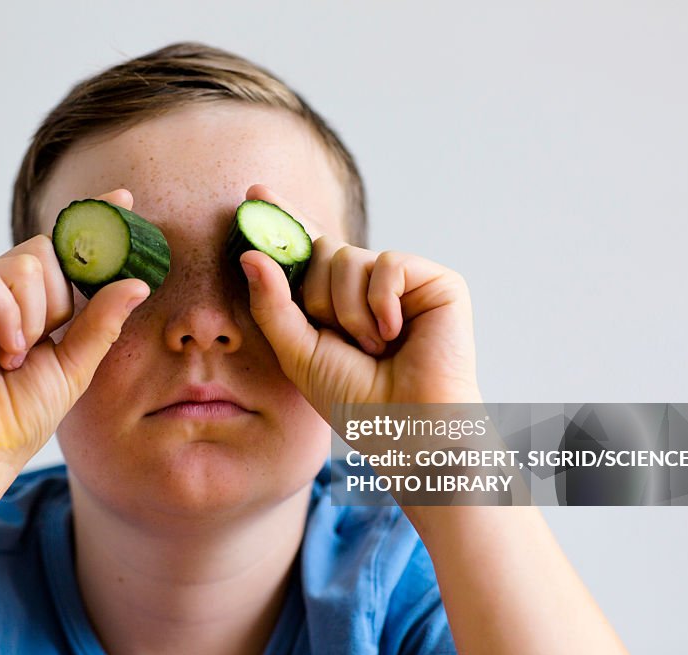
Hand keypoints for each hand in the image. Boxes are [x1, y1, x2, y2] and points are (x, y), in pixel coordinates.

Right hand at [0, 189, 149, 489]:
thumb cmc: (20, 415)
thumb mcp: (75, 364)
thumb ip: (101, 321)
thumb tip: (137, 283)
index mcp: (22, 302)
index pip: (59, 250)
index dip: (89, 223)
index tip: (125, 198)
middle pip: (45, 252)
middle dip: (56, 302)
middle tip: (38, 345)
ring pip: (24, 264)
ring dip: (34, 318)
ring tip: (13, 356)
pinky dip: (8, 320)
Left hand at [240, 185, 480, 422]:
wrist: (404, 427)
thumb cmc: (355, 400)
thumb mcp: (298, 352)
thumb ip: (273, 305)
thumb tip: (251, 255)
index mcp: (336, 300)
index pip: (307, 250)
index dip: (284, 220)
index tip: (254, 194)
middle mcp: (368, 285)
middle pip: (321, 251)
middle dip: (318, 298)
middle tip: (342, 340)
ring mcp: (403, 282)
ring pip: (349, 257)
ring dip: (348, 311)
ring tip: (373, 347)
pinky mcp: (437, 281)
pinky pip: (388, 263)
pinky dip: (381, 303)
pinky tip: (395, 333)